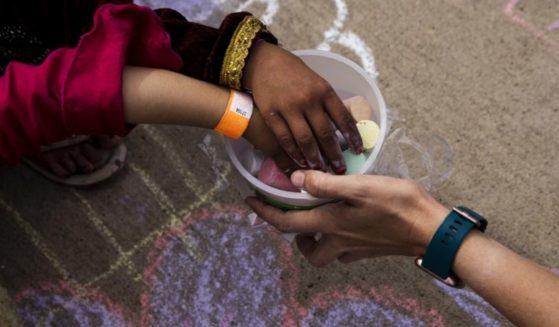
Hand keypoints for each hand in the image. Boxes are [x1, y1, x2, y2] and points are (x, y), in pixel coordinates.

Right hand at [243, 43, 362, 172]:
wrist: (265, 62)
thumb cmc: (294, 73)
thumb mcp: (316, 82)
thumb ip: (327, 102)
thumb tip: (341, 126)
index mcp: (324, 90)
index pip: (343, 117)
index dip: (352, 136)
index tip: (358, 150)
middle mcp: (309, 99)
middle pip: (325, 133)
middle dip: (334, 154)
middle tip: (340, 169)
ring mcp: (289, 107)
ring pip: (305, 139)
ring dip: (314, 158)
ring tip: (320, 169)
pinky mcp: (272, 114)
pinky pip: (285, 139)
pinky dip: (294, 153)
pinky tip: (300, 161)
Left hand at [246, 170, 448, 266]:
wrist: (432, 230)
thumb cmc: (398, 205)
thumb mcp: (359, 187)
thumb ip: (325, 184)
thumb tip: (295, 179)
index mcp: (331, 224)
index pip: (286, 223)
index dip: (264, 213)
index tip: (250, 202)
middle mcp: (339, 241)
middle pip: (307, 249)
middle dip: (294, 236)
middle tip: (293, 216)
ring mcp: (356, 248)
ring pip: (325, 251)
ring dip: (315, 238)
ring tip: (317, 215)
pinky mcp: (370, 249)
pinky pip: (344, 249)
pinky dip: (336, 237)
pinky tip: (345, 220)